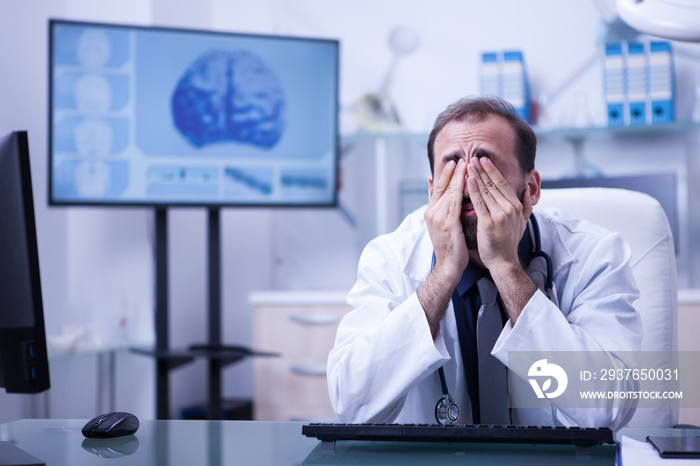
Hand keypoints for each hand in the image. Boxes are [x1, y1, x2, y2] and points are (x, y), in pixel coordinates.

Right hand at [424, 158, 468, 282]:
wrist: (448, 265)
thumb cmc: (450, 247)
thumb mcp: (442, 225)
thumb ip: (443, 210)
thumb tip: (443, 199)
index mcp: (430, 212)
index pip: (437, 189)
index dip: (445, 175)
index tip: (452, 163)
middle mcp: (432, 213)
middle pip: (442, 187)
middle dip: (451, 172)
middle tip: (460, 158)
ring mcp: (438, 217)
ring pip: (449, 192)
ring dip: (457, 177)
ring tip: (465, 164)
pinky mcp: (448, 223)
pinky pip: (455, 202)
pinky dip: (460, 189)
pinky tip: (465, 180)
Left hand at [466, 156, 531, 271]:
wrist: (503, 261)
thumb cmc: (508, 242)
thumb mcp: (522, 223)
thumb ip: (525, 206)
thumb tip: (527, 192)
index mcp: (515, 205)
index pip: (502, 183)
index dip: (492, 170)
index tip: (484, 160)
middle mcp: (509, 208)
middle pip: (493, 184)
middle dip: (482, 169)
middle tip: (473, 156)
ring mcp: (499, 215)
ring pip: (485, 191)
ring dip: (476, 176)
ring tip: (467, 164)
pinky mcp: (489, 222)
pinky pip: (479, 203)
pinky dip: (473, 190)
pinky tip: (467, 180)